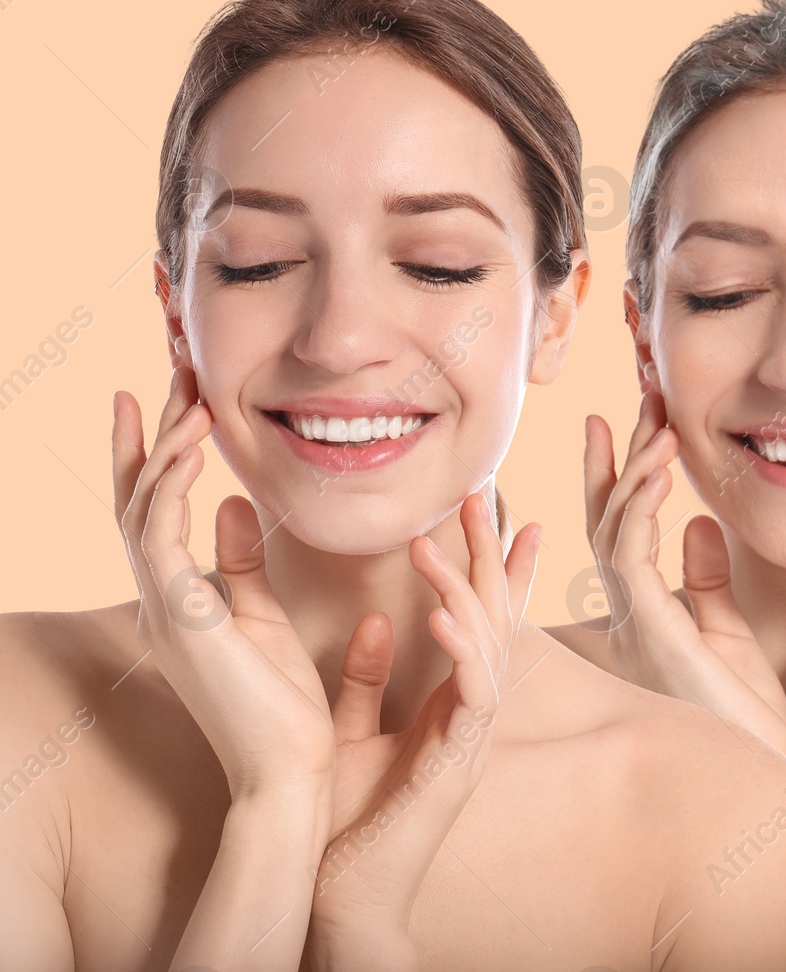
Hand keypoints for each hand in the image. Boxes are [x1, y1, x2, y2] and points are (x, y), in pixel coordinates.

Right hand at [113, 366, 335, 803]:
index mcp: (179, 599)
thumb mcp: (261, 619)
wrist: (289, 774)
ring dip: (163, 445)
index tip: (168, 394)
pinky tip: (195, 447)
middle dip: (152, 430)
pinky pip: (161, 536)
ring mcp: (163, 608)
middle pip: (139, 495)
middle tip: (170, 368)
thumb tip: (233, 502)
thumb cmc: (282, 708)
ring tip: (187, 390)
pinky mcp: (181, 618)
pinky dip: (173, 486)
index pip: (155, 510)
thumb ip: (242, 563)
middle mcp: (160, 599)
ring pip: (142, 507)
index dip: (155, 450)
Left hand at [305, 492, 538, 971]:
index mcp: (447, 702)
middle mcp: (470, 712)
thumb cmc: (348, 821)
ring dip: (463, 587)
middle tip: (478, 493)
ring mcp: (471, 736)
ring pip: (485, 644)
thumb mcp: (349, 732)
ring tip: (433, 541)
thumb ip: (360, 681)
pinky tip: (442, 613)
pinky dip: (460, 648)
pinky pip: (471, 693)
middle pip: (492, 615)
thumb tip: (374, 622)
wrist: (345, 893)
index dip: (488, 563)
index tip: (490, 509)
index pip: (476, 617)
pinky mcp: (459, 761)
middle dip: (488, 552)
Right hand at [582, 395, 785, 752]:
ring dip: (632, 468)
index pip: (623, 529)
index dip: (621, 473)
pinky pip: (631, 555)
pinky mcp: (649, 631)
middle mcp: (629, 615)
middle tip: (636, 396)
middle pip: (608, 517)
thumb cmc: (746, 719)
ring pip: (613, 528)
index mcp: (647, 614)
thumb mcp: (729, 636)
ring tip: (656, 418)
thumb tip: (698, 523)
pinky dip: (641, 507)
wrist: (760, 777)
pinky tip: (659, 470)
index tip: (631, 421)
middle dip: (618, 455)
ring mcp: (633, 622)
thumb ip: (709, 581)